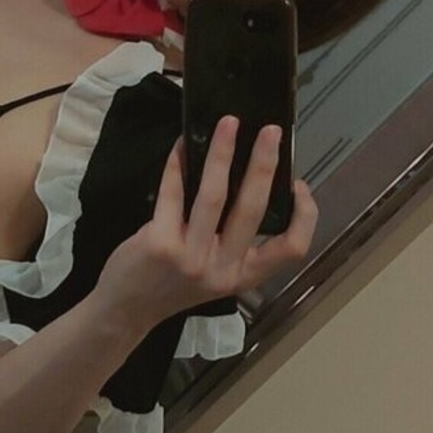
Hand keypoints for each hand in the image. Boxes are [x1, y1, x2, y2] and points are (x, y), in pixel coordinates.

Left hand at [96, 116, 317, 325]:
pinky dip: (177, 165)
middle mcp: (222, 270)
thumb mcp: (214, 273)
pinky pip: (172, 194)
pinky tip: (181, 144)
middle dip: (264, 164)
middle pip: (252, 209)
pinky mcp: (159, 244)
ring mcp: (190, 258)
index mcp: (243, 276)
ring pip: (213, 196)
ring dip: (222, 153)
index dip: (305, 216)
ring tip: (229, 124)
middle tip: (271, 131)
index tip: (301, 185)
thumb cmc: (172, 283)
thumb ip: (233, 240)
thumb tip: (249, 180)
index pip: (291, 249)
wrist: (126, 308)